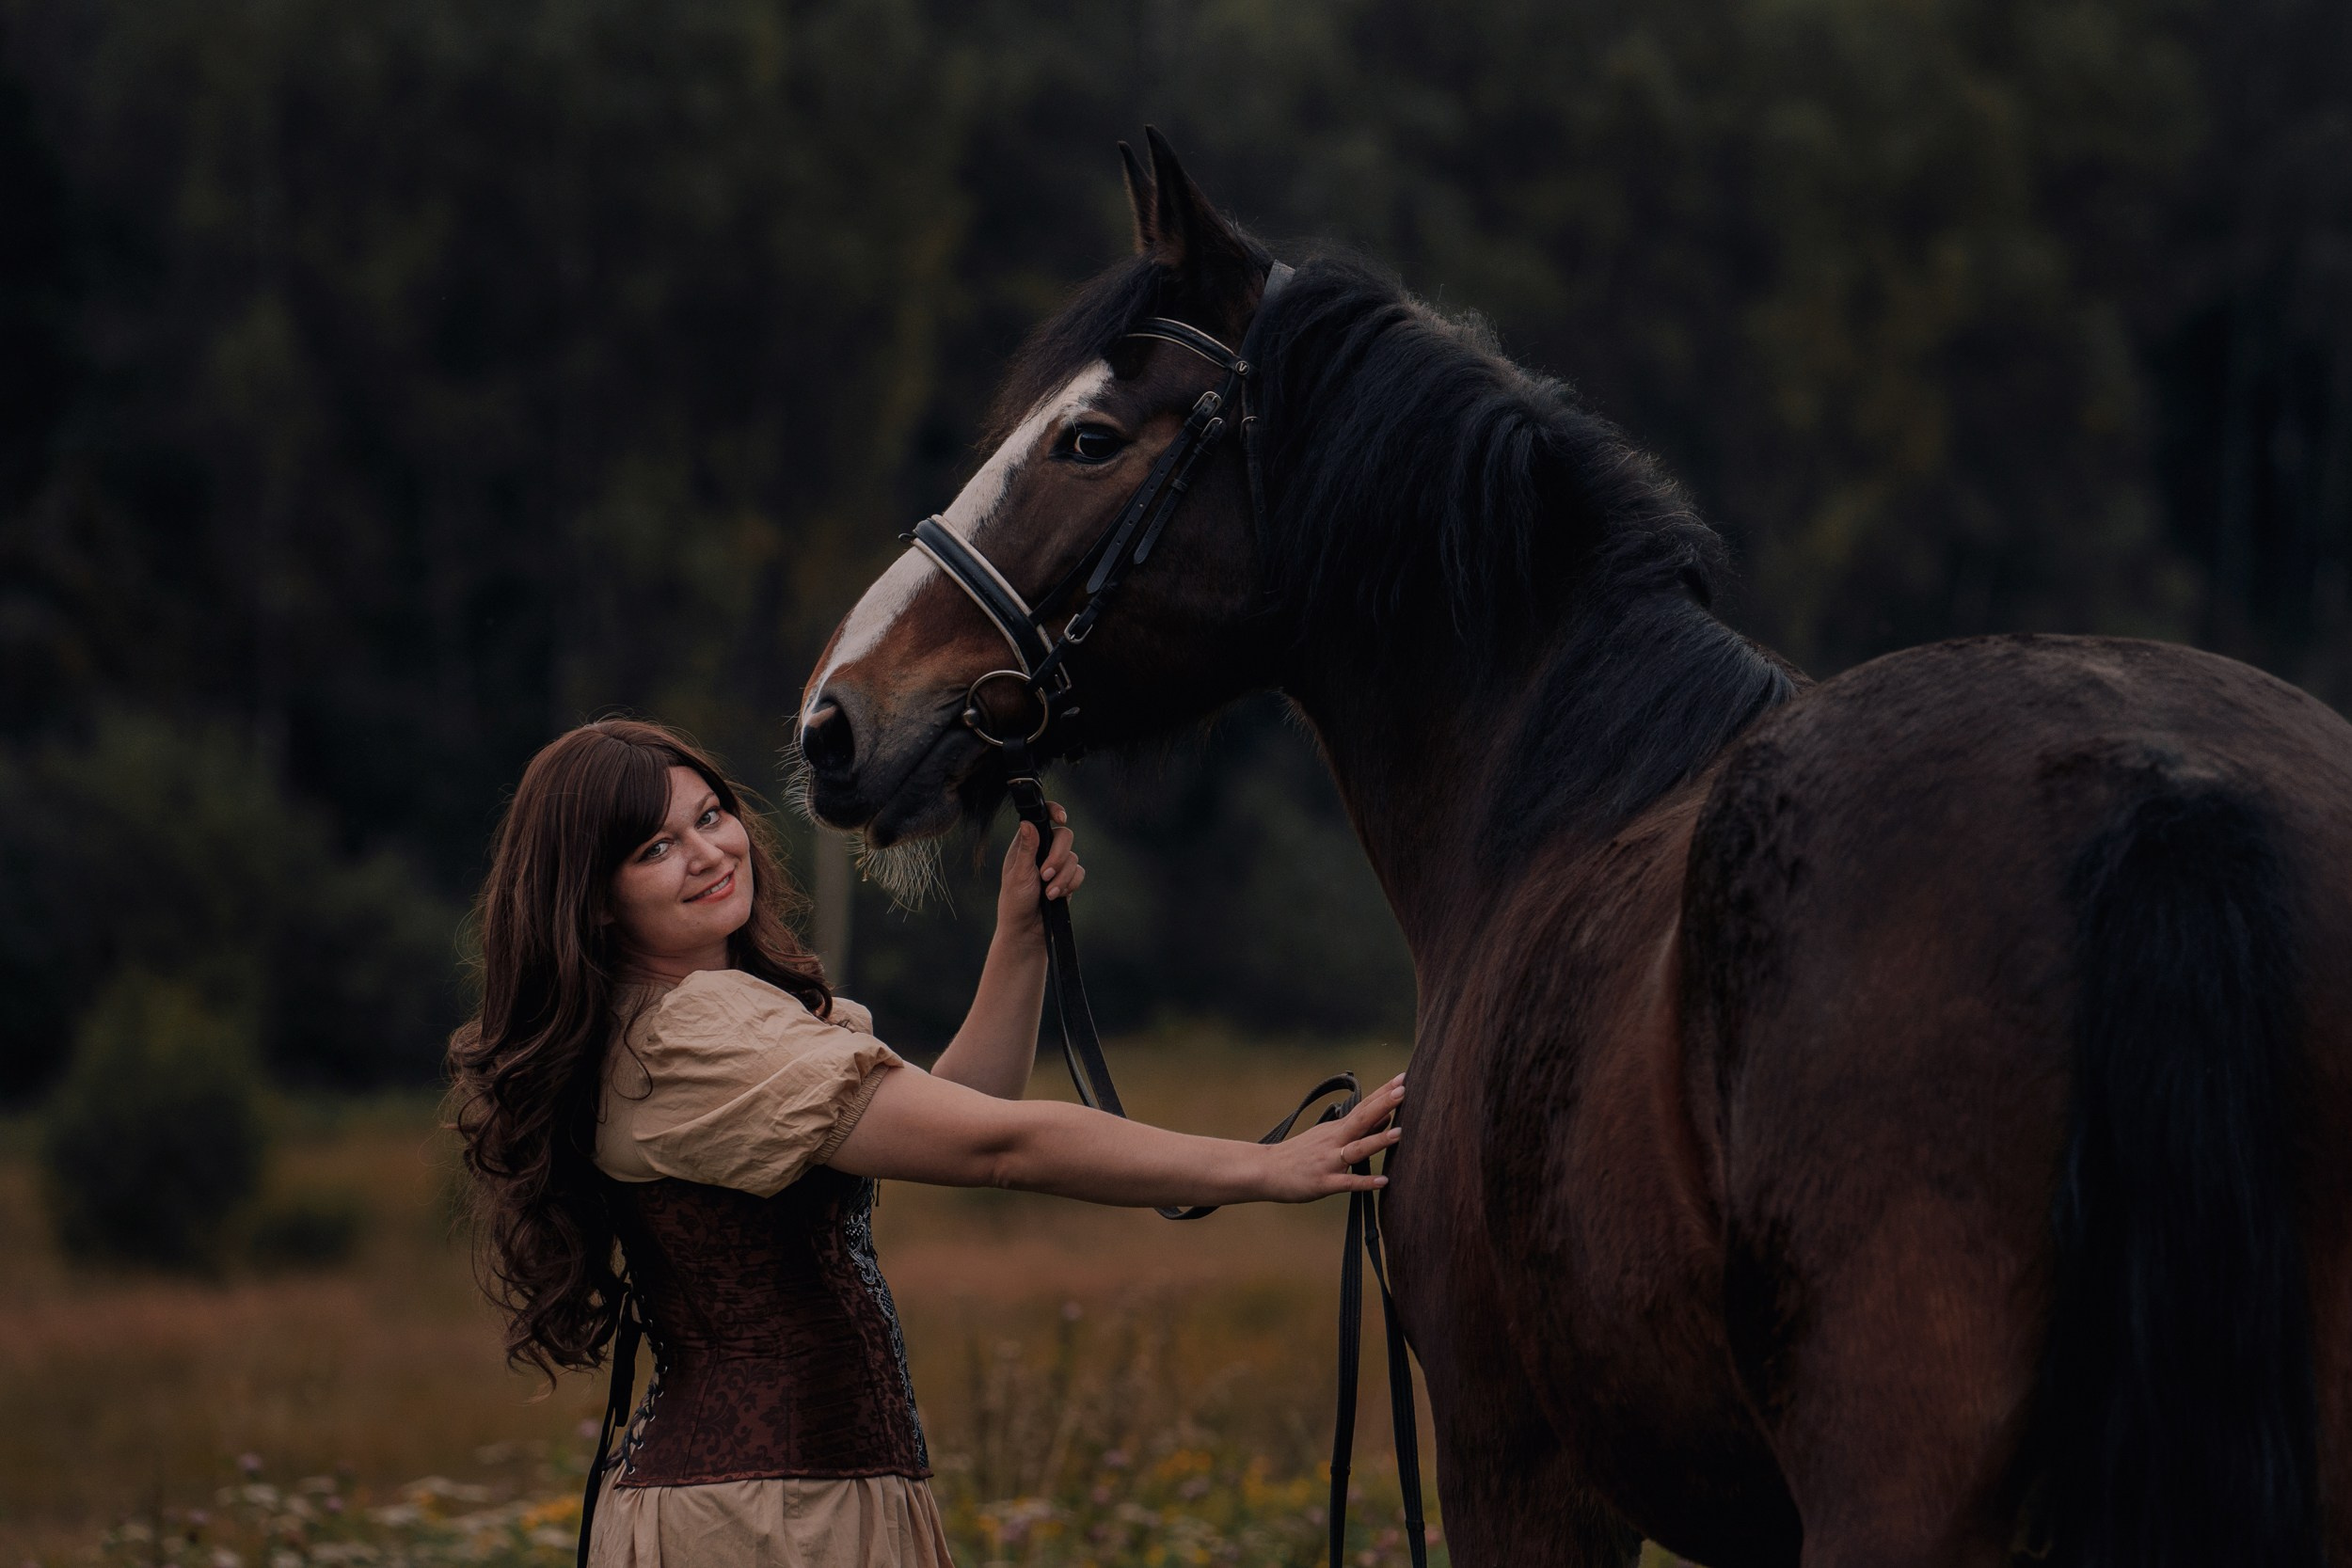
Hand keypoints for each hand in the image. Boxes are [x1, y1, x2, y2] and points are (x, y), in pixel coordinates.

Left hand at [996, 802, 1084, 944]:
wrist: (1027, 931)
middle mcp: (1043, 850)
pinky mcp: (1067, 879)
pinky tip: (1057, 897)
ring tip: (1048, 893)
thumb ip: (1027, 849)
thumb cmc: (1015, 902)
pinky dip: (1070, 884)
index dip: (1054, 811)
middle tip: (1045, 874)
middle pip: (1064, 836)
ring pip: (1073, 857)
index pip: (1041, 818)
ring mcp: (1057, 865)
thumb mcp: (1018, 874)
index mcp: (1026, 844)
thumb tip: (1027, 822)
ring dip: (1062, 877)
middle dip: (1058, 856)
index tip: (1061, 818)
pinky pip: (1079, 873)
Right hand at [1258, 1074, 1405, 1201]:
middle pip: (1361, 1119)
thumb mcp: (1327, 1137)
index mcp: (1336, 1129)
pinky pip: (1347, 1182)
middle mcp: (1334, 1141)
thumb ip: (1358, 1130)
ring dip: (1377, 1140)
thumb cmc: (1300, 1154)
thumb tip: (1387, 1118)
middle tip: (1404, 1090)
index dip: (1383, 1093)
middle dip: (1383, 1105)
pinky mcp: (1323, 1182)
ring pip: (1356, 1149)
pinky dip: (1364, 1181)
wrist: (1265, 1170)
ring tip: (1400, 1132)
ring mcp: (1329, 1161)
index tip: (1403, 1077)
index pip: (1364, 1107)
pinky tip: (1383, 1181)